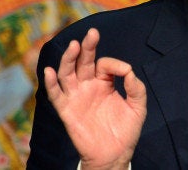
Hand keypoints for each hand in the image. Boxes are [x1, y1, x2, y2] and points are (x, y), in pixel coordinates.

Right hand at [44, 28, 146, 169]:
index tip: (125, 71)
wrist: (115, 154)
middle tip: (92, 33)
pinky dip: (51, 83)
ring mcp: (76, 97)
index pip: (104, 64)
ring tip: (74, 46)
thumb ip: (136, 88)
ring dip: (69, 59)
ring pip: (67, 73)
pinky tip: (49, 71)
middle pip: (83, 62)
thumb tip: (129, 71)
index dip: (114, 64)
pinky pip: (56, 95)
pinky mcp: (67, 111)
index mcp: (104, 83)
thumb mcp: (138, 107)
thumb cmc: (126, 130)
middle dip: (87, 47)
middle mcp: (88, 86)